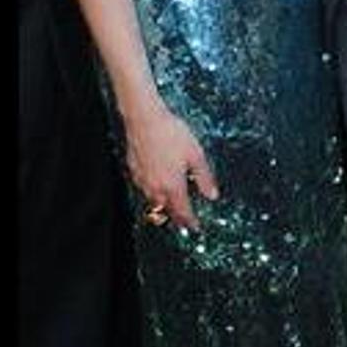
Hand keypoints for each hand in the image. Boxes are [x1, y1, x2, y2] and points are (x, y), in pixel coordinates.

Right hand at [125, 103, 219, 230]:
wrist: (144, 119)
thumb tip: (212, 195)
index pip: (183, 212)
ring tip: (172, 206)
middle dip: (176, 217)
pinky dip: (152, 193)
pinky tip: (157, 186)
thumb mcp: (196, 155)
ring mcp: (142, 180)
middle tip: (184, 220)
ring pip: (153, 201)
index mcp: (173, 186)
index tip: (196, 227)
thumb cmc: (171, 134)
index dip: (190, 221)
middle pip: (166, 210)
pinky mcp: (134, 171)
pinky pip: (144, 189)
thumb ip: (204, 178)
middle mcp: (156, 188)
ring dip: (163, 206)